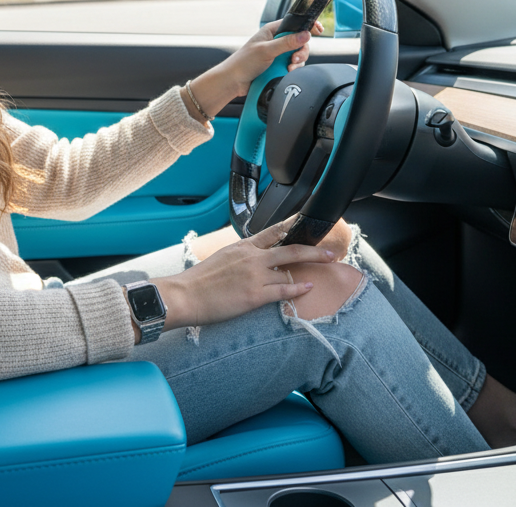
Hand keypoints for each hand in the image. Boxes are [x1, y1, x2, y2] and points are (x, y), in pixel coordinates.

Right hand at [155, 219, 337, 329]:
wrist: (185, 295)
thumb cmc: (200, 280)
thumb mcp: (222, 257)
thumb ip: (242, 255)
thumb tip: (255, 256)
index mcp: (243, 246)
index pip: (274, 230)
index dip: (294, 225)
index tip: (308, 221)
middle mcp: (252, 257)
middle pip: (290, 249)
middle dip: (314, 250)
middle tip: (330, 252)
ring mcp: (255, 276)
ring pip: (289, 270)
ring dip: (308, 270)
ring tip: (323, 269)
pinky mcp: (255, 295)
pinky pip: (283, 291)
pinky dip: (298, 288)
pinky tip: (308, 287)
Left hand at [182, 19, 324, 121]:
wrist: (234, 82)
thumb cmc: (243, 62)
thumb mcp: (266, 50)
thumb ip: (287, 43)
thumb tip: (305, 34)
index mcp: (272, 30)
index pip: (294, 23)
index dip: (307, 26)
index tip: (318, 30)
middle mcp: (276, 40)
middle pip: (300, 41)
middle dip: (301, 50)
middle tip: (295, 58)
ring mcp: (278, 53)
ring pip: (298, 54)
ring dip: (297, 61)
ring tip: (289, 67)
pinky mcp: (278, 65)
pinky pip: (293, 65)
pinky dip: (293, 69)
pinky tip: (287, 72)